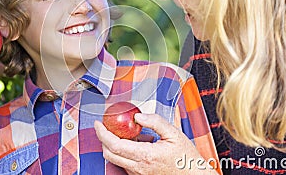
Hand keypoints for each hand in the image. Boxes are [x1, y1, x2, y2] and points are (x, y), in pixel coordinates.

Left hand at [94, 113, 216, 174]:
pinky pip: (126, 164)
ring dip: (115, 145)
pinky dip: (126, 152)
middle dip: (103, 139)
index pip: (114, 145)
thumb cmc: (186, 158)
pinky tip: (139, 143)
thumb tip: (138, 117)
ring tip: (132, 134)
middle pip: (109, 154)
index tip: (98, 123)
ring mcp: (138, 174)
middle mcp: (138, 168)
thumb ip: (154, 121)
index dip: (102, 133)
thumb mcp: (173, 133)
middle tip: (105, 126)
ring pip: (116, 159)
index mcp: (145, 156)